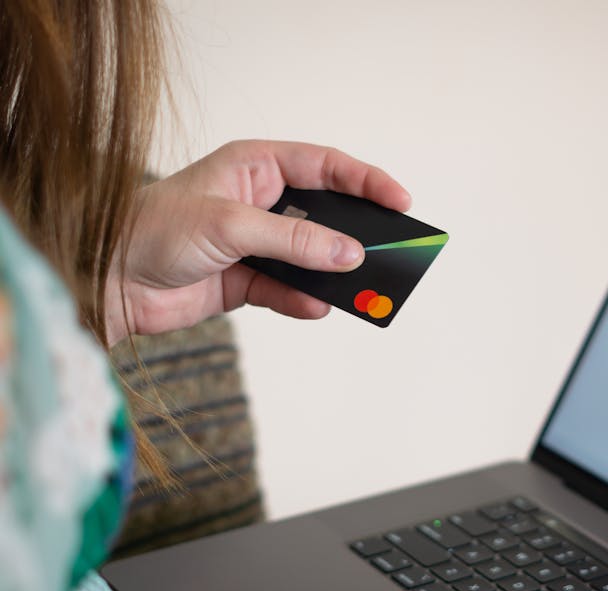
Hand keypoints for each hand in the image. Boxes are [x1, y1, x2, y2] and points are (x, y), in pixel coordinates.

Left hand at [105, 140, 410, 343]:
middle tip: (391, 250)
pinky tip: (316, 306)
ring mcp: (255, 244)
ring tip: (362, 287)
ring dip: (332, 273)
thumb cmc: (153, 229)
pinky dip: (303, 300)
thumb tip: (349, 253)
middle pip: (325, 214)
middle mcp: (260, 202)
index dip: (366, 181)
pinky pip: (288, 290)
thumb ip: (295, 240)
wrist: (106, 281)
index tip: (400, 201)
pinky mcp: (246, 281)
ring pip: (310, 257)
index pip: (325, 166)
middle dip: (355, 234)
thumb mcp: (231, 225)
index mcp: (255, 167)